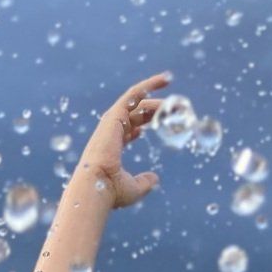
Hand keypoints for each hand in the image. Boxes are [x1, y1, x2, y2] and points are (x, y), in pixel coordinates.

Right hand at [79, 73, 170, 210]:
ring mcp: (112, 122)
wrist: (96, 186)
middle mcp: (110, 131)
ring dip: (156, 96)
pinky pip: (134, 94)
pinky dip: (149, 84)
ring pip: (137, 101)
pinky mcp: (115, 115)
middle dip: (155, 109)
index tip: (158, 122)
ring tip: (175, 97)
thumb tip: (155, 178)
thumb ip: (144, 182)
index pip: (129, 128)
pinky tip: (165, 80)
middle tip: (175, 108)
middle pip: (136, 113)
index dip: (144, 122)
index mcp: (112, 146)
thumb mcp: (133, 189)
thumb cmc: (111, 192)